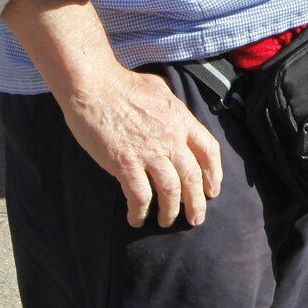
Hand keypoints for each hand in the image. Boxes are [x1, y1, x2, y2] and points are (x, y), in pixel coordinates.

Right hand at [59, 67, 223, 227]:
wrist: (93, 86)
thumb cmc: (123, 85)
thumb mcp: (160, 90)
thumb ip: (173, 108)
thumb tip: (176, 117)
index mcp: (182, 120)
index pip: (209, 151)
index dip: (214, 173)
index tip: (213, 189)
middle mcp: (171, 138)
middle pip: (193, 176)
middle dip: (197, 202)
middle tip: (196, 218)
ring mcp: (149, 152)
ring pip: (171, 190)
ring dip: (171, 211)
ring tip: (167, 222)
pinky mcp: (125, 163)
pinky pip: (140, 196)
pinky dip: (140, 211)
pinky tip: (137, 219)